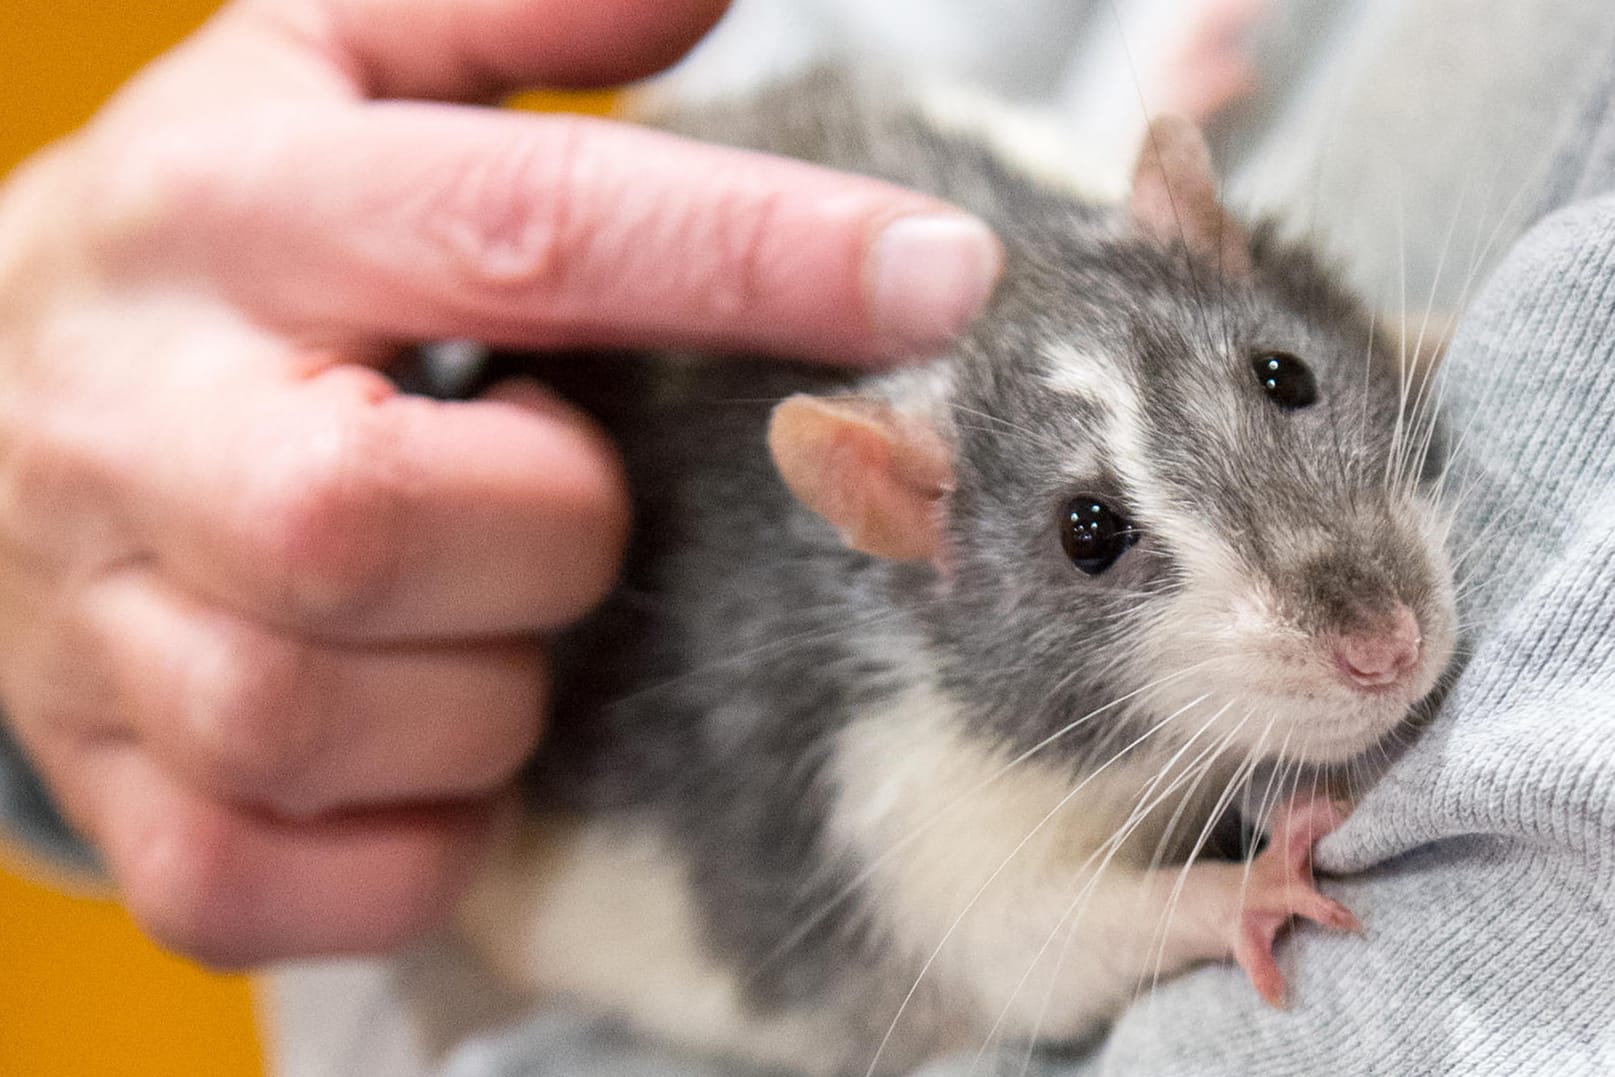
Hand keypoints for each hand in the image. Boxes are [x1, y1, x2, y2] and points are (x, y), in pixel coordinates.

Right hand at [0, 0, 1001, 964]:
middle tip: (560, 490)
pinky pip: (267, 878)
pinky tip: (425, 743)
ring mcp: (92, 631)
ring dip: (479, 690)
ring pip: (310, 719)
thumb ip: (504, 14)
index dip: (747, 255)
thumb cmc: (216, 263)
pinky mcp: (117, 795)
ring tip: (483, 610)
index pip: (512, 231)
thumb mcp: (323, 80)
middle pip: (365, 515)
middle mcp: (132, 424)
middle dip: (547, 525)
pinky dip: (402, 839)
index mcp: (219, 217)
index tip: (938, 277)